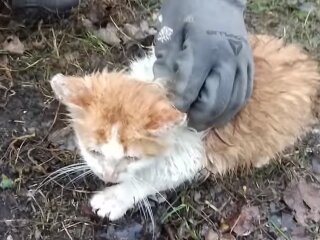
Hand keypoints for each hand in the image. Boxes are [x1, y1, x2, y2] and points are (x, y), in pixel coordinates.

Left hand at [153, 0, 253, 130]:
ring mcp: (240, 61)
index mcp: (202, 49)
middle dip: (200, 117)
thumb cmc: (186, 12)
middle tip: (190, 124)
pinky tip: (222, 112)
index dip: (180, 106)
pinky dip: (233, 107)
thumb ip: (166, 64)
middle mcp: (225, 58)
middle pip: (214, 101)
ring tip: (205, 123)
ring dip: (217, 117)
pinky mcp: (249, 62)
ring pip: (232, 101)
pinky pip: (245, 92)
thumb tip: (166, 91)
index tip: (174, 112)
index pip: (190, 90)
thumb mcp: (169, 34)